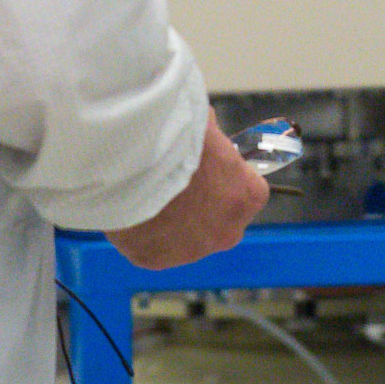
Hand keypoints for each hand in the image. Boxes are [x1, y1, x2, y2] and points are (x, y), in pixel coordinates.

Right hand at [105, 114, 269, 269]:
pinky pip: (154, 247)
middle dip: (205, 205)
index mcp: (248, 196)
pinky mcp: (156, 259)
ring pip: (187, 238)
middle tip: (179, 182)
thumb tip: (205, 128)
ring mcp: (191, 251)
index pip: (249, 190)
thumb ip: (212, 134)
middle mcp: (226, 232)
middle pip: (221, 220)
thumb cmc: (177, 138)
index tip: (210, 166)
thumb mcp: (205, 124)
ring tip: (151, 193)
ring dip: (174, 221)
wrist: (135, 163)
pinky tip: (135, 208)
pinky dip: (145, 232)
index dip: (228, 176)